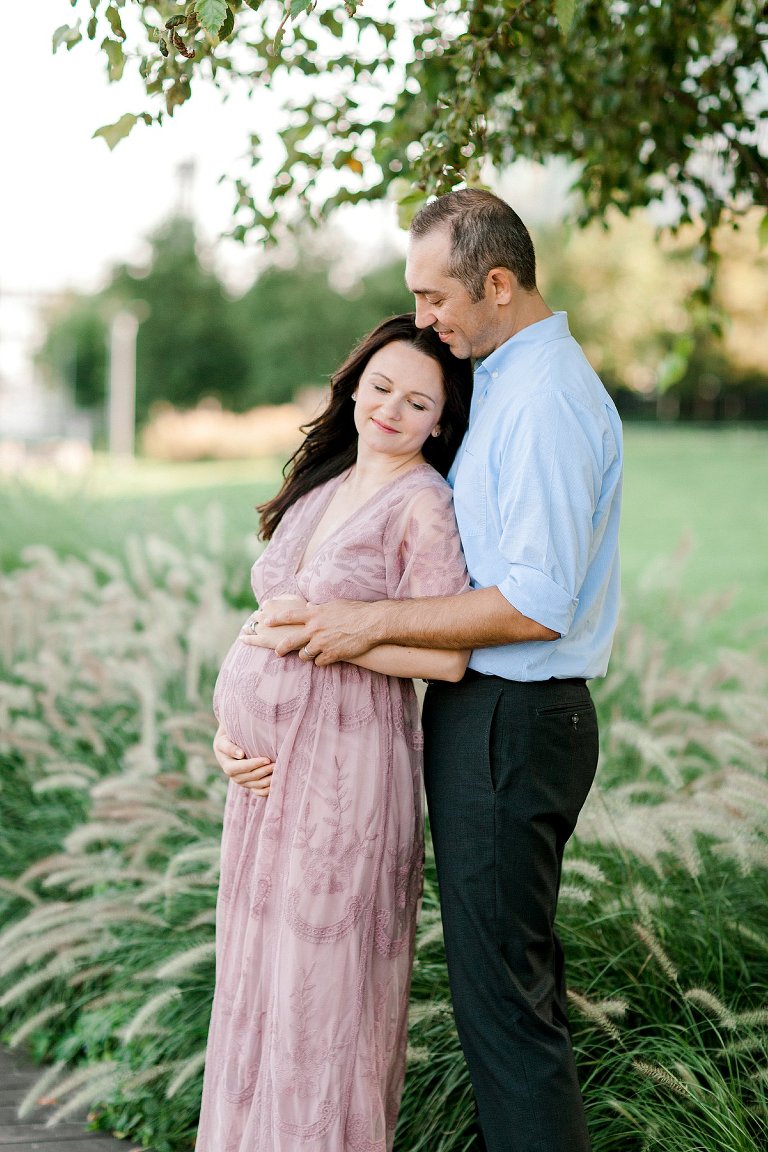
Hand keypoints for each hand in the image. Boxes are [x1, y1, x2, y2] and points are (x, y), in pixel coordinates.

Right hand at [213, 725, 273, 795]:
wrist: (227, 750)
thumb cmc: (226, 742)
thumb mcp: (223, 742)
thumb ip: (229, 748)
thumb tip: (240, 754)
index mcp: (229, 768)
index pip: (243, 767)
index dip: (255, 764)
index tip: (267, 759)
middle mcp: (236, 778)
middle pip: (252, 777)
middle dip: (265, 771)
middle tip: (277, 764)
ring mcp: (244, 783)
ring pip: (258, 785)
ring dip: (269, 780)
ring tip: (279, 771)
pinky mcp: (250, 786)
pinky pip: (260, 792)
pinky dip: (268, 790)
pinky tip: (276, 783)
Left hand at [240, 596, 308, 652]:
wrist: (310, 632)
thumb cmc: (306, 615)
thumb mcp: (297, 599)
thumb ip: (285, 597)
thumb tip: (276, 598)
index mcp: (270, 604)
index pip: (265, 606)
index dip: (268, 610)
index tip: (270, 614)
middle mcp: (263, 615)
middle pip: (257, 616)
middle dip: (258, 618)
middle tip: (260, 622)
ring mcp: (262, 628)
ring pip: (251, 626)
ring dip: (249, 627)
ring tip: (246, 629)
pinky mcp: (263, 641)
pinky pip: (250, 639)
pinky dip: (245, 638)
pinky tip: (242, 638)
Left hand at [258, 599, 382, 665]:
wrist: (371, 623)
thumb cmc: (355, 611)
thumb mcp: (334, 605)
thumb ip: (319, 608)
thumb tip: (310, 607)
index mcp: (314, 614)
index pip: (289, 616)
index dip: (275, 620)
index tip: (266, 622)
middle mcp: (315, 629)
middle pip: (290, 641)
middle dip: (281, 648)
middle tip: (277, 652)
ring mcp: (322, 643)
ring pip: (304, 655)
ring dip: (307, 655)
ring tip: (311, 654)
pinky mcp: (332, 655)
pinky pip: (319, 662)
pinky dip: (322, 661)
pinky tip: (328, 658)